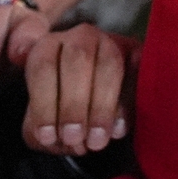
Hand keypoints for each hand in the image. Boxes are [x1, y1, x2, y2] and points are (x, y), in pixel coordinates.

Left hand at [23, 24, 138, 156]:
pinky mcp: (138, 52)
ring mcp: (112, 42)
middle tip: (74, 138)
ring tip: (97, 140)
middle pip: (78, 59)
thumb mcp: (41, 121)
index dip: (44, 103)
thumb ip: (39, 129)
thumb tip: (53, 137)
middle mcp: (79, 38)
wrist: (94, 103)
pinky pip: (138, 71)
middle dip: (74, 103)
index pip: (43, 66)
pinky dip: (129, 102)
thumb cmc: (60, 113)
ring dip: (102, 105)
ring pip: (109, 63)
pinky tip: (119, 129)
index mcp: (47, 47)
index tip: (48, 137)